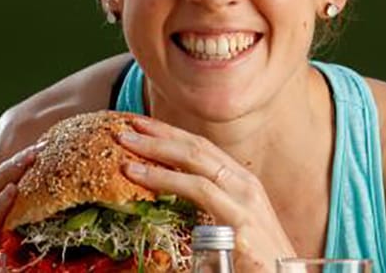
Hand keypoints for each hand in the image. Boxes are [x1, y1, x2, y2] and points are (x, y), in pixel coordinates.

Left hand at [117, 117, 295, 272]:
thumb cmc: (259, 261)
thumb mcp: (234, 226)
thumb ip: (210, 209)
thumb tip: (173, 201)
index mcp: (243, 183)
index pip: (202, 149)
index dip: (171, 134)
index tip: (142, 126)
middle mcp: (246, 185)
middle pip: (197, 148)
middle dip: (159, 134)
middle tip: (126, 126)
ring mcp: (244, 202)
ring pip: (195, 162)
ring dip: (156, 150)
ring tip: (126, 146)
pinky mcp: (239, 223)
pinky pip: (197, 191)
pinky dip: (165, 178)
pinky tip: (141, 175)